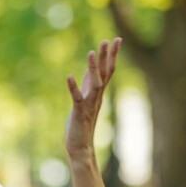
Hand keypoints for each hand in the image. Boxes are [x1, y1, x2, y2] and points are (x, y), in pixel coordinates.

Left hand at [65, 38, 120, 159]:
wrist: (80, 147)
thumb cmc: (81, 124)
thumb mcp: (85, 100)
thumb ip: (88, 87)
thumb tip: (91, 72)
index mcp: (98, 94)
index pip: (108, 71)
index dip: (111, 55)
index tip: (116, 39)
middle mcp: (97, 97)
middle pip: (105, 74)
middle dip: (107, 57)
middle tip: (110, 40)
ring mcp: (89, 105)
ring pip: (95, 84)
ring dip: (93, 68)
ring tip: (91, 52)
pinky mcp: (79, 113)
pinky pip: (77, 99)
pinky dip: (73, 88)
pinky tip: (69, 76)